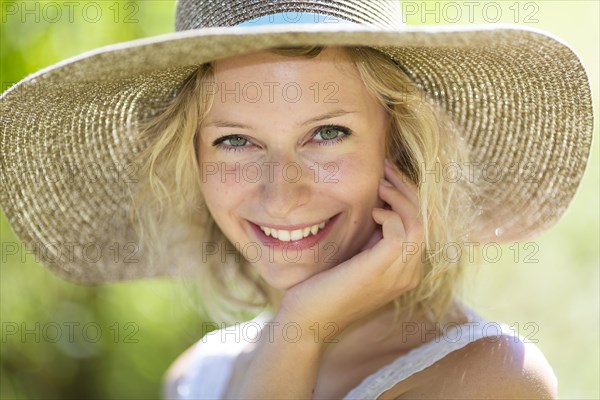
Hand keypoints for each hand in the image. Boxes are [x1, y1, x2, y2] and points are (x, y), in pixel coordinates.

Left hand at [278, 159, 423, 340]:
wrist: (309, 319)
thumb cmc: (325, 288)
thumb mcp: (356, 257)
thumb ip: (372, 238)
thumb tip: (377, 206)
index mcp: (404, 270)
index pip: (420, 226)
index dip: (407, 198)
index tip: (388, 177)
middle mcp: (409, 272)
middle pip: (424, 220)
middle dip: (407, 190)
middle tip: (387, 168)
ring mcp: (400, 272)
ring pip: (418, 222)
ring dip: (401, 196)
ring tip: (381, 181)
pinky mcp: (385, 267)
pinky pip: (402, 230)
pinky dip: (389, 214)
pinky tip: (372, 211)